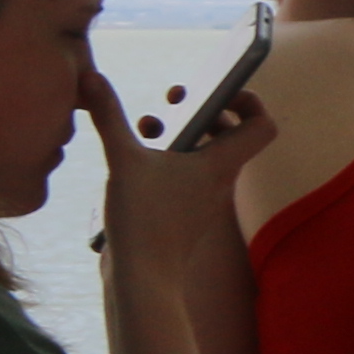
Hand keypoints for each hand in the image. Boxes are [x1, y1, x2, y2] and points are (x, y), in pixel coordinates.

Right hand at [84, 54, 261, 260]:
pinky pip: (188, 175)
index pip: (263, 125)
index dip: (248, 101)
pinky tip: (136, 159)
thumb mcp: (123, 159)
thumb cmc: (143, 220)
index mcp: (221, 164)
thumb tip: (90, 75)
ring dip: (180, 132)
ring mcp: (204, 198)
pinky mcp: (186, 213)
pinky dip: (169, 158)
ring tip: (149, 126)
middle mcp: (220, 180)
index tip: (216, 91)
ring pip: (206, 154)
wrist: (143, 279)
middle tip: (177, 100)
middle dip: (205, 109)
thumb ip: (109, 115)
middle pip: (232, 133)